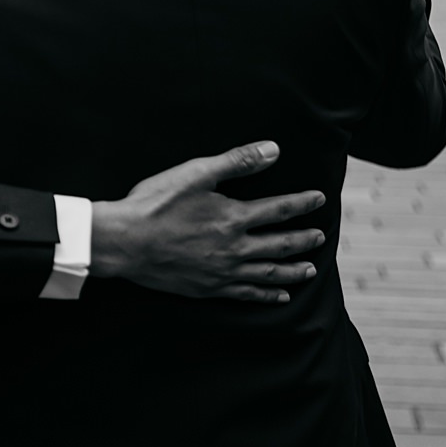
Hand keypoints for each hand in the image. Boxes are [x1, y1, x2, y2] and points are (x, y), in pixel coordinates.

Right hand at [88, 141, 326, 302]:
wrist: (124, 242)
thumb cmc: (155, 204)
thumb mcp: (195, 174)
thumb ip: (236, 162)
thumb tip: (273, 150)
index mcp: (234, 218)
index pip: (279, 210)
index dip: (301, 203)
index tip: (319, 199)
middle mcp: (235, 248)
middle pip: (279, 244)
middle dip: (303, 240)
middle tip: (320, 238)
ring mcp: (222, 272)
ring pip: (268, 273)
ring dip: (292, 270)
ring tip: (310, 269)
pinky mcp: (208, 288)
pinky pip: (247, 294)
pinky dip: (267, 295)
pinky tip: (279, 296)